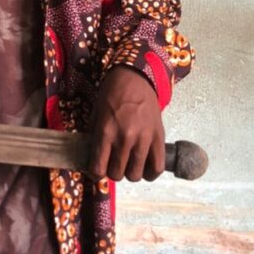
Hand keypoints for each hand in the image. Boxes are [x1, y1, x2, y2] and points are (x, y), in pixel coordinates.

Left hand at [89, 66, 164, 181]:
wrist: (135, 78)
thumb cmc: (112, 94)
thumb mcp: (96, 114)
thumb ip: (95, 137)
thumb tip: (94, 158)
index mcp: (105, 131)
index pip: (98, 168)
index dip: (96, 173)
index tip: (97, 170)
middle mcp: (124, 138)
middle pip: (117, 174)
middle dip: (113, 172)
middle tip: (113, 163)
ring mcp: (143, 139)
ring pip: (135, 174)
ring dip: (130, 172)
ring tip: (129, 164)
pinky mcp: (159, 138)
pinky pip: (156, 167)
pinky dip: (150, 173)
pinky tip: (144, 167)